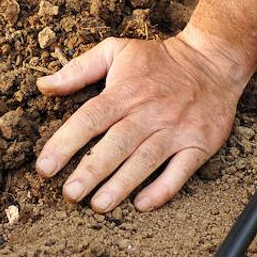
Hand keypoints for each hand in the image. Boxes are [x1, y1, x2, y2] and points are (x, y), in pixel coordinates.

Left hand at [34, 32, 248, 212]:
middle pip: (116, 144)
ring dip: (121, 184)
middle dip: (91, 171)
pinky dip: (163, 189)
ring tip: (98, 205)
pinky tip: (143, 204)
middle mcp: (149, 112)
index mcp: (125, 91)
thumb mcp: (116, 51)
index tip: (45, 167)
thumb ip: (78, 69)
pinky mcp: (199, 143)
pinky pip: (181, 170)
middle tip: (70, 194)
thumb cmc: (158, 60)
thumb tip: (43, 85)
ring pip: (145, 160)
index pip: (90, 119)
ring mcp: (175, 129)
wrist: (213, 60)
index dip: (66, 143)